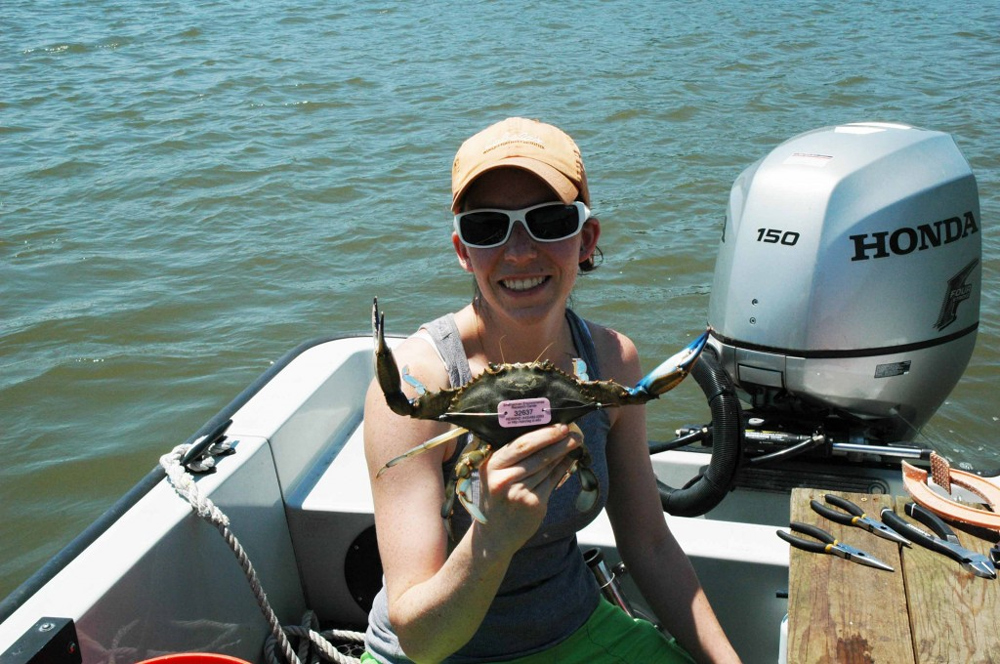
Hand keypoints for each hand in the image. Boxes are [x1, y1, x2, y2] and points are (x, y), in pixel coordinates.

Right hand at [475, 424, 582, 551]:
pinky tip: (570, 460)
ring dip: (564, 453)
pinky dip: (563, 469)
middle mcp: (503, 478)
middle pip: (536, 454)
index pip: (520, 444)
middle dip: (558, 440)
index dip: (543, 434)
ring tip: (576, 442)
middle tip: (574, 431)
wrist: (494, 535)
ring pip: (547, 467)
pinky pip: (552, 481)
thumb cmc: (497, 498)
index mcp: (491, 465)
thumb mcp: (495, 475)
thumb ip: (513, 457)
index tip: (560, 425)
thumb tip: (546, 433)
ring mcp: (518, 493)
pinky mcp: (533, 504)